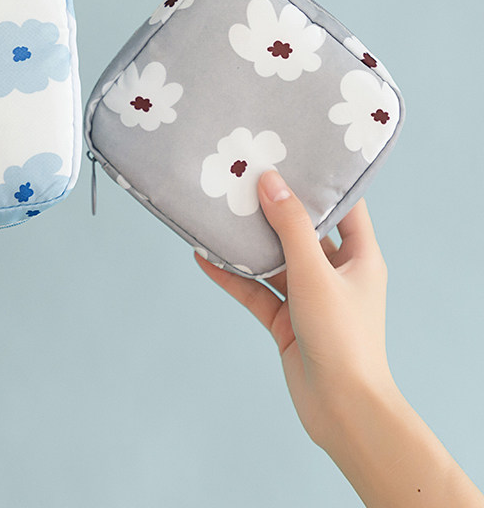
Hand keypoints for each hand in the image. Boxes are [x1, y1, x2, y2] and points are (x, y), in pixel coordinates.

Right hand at [195, 170, 395, 450]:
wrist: (341, 409)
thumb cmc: (342, 337)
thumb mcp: (315, 273)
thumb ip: (291, 226)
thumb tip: (270, 180)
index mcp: (359, 256)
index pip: (345, 207)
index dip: (322, 181)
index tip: (293, 154)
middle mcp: (334, 272)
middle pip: (301, 230)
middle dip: (273, 208)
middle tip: (244, 177)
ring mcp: (308, 296)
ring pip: (272, 260)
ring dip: (247, 243)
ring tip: (217, 212)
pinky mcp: (285, 319)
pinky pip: (254, 289)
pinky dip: (232, 275)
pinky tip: (204, 258)